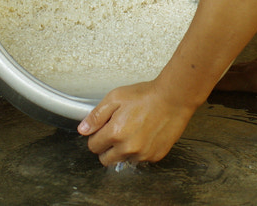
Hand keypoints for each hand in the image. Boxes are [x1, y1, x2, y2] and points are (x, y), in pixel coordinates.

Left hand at [77, 81, 195, 165]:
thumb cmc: (146, 96)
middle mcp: (128, 148)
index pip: (93, 146)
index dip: (96, 136)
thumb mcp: (116, 97)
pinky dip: (139, 151)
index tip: (103, 129)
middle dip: (106, 147)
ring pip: (123, 160)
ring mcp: (143, 154)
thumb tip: (83, 129)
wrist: (173, 99)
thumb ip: (97, 115)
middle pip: (105, 159)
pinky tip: (144, 135)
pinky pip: (140, 159)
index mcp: (115, 133)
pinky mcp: (155, 156)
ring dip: (123, 151)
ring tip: (133, 131)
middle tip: (116, 131)